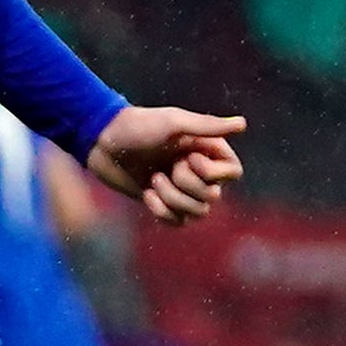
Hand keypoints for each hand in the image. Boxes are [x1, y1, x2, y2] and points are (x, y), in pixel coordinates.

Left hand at [89, 105, 250, 224]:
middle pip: (213, 196)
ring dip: (172, 199)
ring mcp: (181, 189)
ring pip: (197, 213)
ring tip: (153, 181)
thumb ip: (208, 126)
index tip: (187, 158)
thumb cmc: (137, 126)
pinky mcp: (163, 203)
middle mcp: (199, 170)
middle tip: (164, 168)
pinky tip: (146, 195)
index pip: (233, 172)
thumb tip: (243, 124)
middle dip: (186, 186)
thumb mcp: (174, 123)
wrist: (102, 143)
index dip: (213, 172)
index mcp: (206, 149)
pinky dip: (161, 212)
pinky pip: (177, 222)